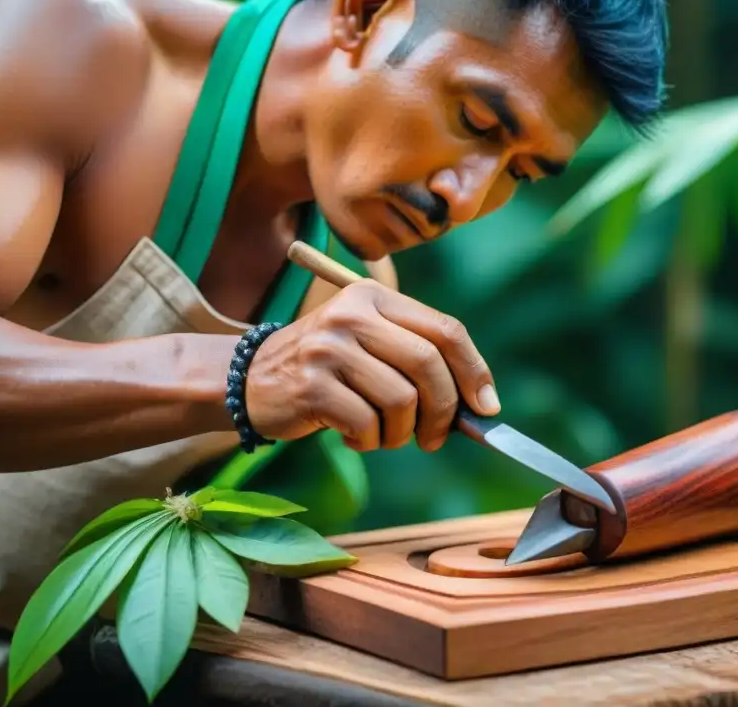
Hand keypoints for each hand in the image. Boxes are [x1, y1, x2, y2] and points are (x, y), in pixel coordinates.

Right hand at [244, 279, 498, 450]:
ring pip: (402, 401)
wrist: (250, 379)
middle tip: (436, 438)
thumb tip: (479, 405)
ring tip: (382, 434)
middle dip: (444, 411)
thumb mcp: (369, 344)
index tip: (487, 406)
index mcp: (374, 296)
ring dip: (401, 433)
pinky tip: (353, 436)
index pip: (445, 330)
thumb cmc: (327, 369)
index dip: (474, 370)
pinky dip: (369, 441)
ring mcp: (330, 348)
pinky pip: (367, 425)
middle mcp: (353, 313)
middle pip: (429, 365)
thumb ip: (418, 360)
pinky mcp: (312, 384)